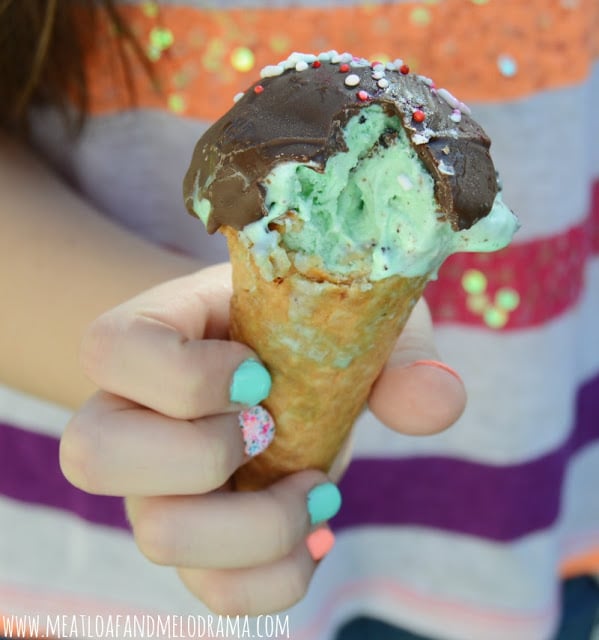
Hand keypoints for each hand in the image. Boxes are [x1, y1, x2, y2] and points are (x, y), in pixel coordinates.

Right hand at [60, 264, 464, 615]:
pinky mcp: (192, 539)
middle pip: (95, 456)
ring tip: (315, 486)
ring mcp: (152, 485)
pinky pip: (211, 593)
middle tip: (268, 429)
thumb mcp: (353, 311)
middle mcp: (128, 413)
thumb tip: (435, 406)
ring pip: (156, 537)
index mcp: (150, 333)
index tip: (262, 373)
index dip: (188, 375)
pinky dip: (276, 576)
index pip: (111, 351)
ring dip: (256, 524)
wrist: (277, 357)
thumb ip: (397, 349)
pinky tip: (316, 529)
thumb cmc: (303, 323)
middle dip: (203, 452)